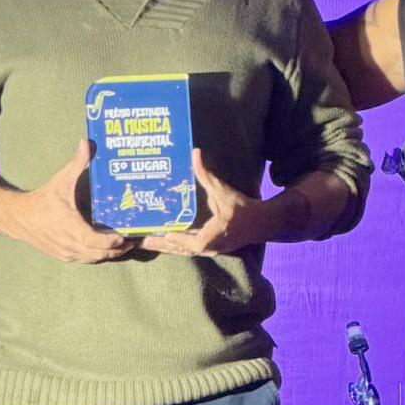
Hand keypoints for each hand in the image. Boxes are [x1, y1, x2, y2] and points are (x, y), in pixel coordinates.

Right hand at [12, 140, 128, 263]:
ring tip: (124, 247)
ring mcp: (66, 252)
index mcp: (69, 225)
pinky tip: (107, 250)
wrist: (20, 218)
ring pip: (93, 259)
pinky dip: (97, 256)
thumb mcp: (61, 181)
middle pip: (98, 253)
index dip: (111, 242)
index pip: (94, 241)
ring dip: (109, 255)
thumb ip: (77, 163)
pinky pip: (85, 260)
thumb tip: (86, 143)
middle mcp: (68, 243)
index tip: (123, 237)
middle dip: (116, 250)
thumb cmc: (43, 199)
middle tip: (131, 242)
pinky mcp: (64, 257)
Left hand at [141, 148, 265, 256]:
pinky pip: (190, 250)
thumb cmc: (243, 208)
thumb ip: (207, 175)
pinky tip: (165, 241)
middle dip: (163, 246)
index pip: (193, 243)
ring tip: (147, 242)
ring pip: (185, 251)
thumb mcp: (224, 191)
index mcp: (214, 236)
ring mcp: (211, 250)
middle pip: (183, 250)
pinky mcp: (212, 248)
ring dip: (168, 247)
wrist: (262, 223)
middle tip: (142, 242)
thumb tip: (196, 153)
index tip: (164, 234)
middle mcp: (211, 247)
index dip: (179, 240)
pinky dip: (177, 246)